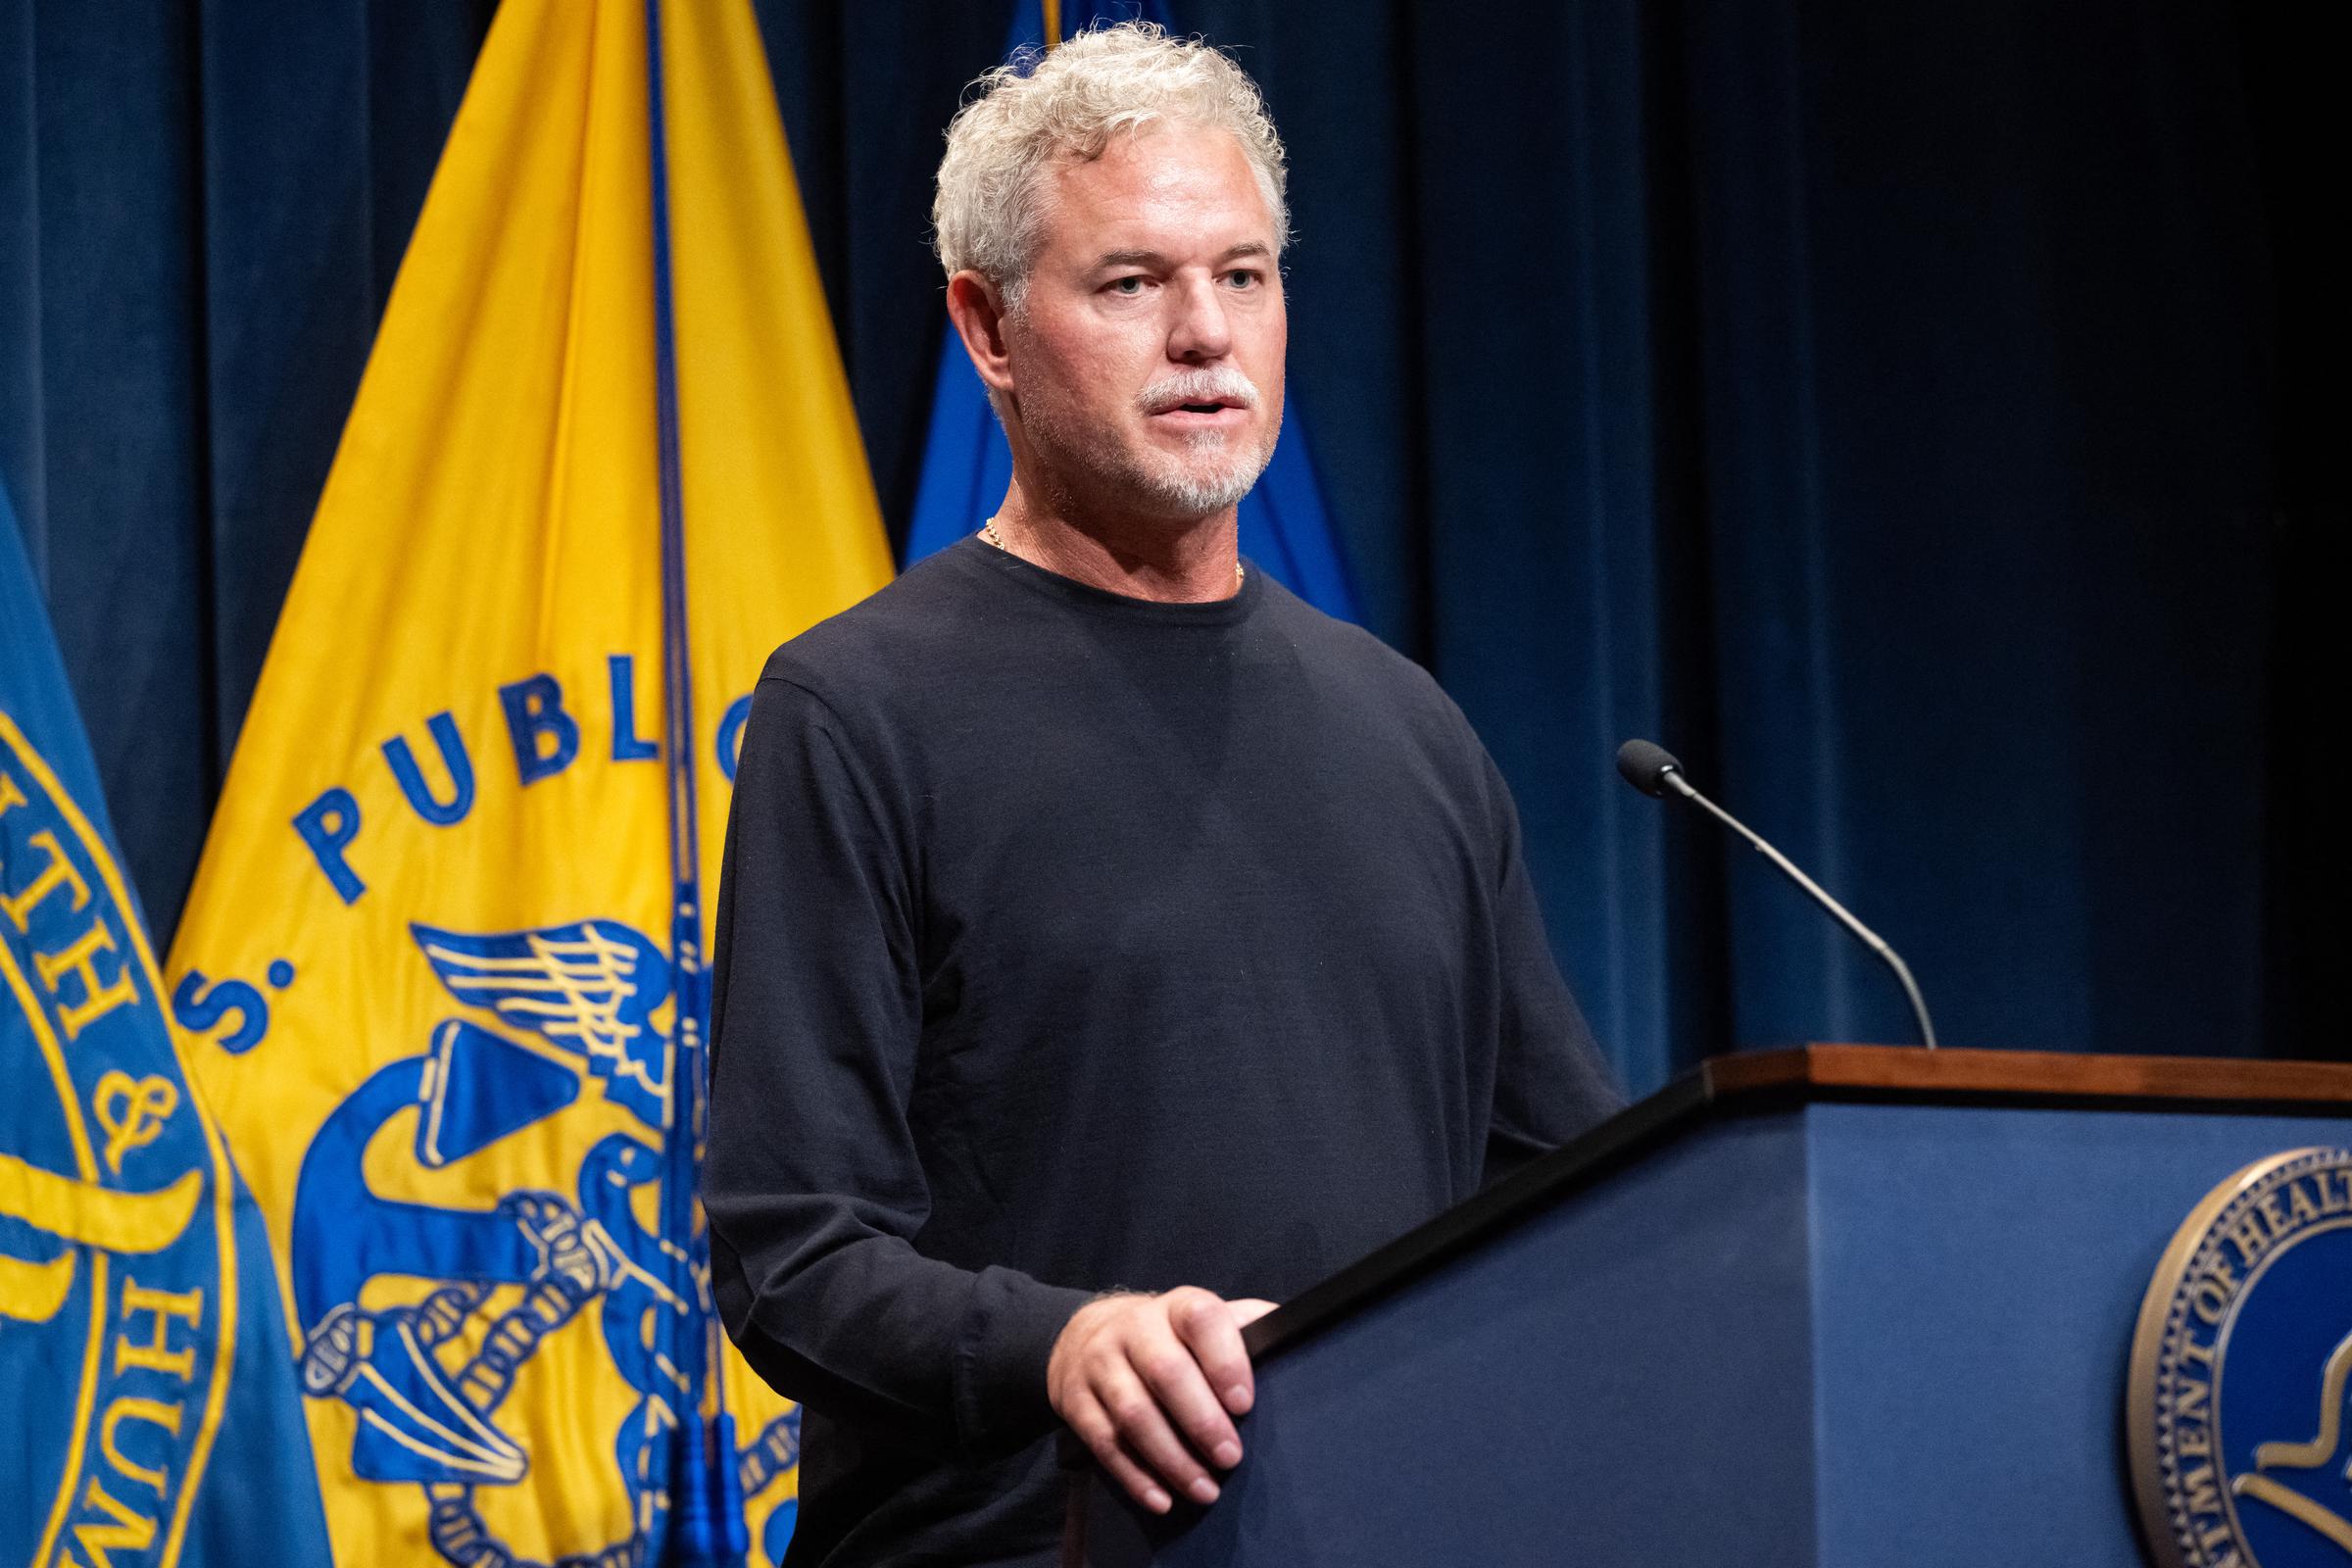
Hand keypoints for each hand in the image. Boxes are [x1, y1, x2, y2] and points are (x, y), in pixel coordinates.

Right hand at [1047, 1286, 1277, 1513]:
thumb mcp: (1202, 1319)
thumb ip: (1245, 1324)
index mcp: (1176, 1307)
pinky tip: (1163, 1498)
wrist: (1085, 1334)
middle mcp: (1134, 1329)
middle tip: (1231, 1458)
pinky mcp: (1076, 1401)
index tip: (1245, 1404)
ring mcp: (1100, 1364)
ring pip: (1134, 1414)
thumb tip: (1295, 1333)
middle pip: (1166, 1372)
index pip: (1201, 1320)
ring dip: (1172, 1458)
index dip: (1224, 1360)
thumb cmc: (1166, 1335)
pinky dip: (1135, 1476)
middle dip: (1202, 1421)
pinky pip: (1104, 1443)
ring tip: (1205, 1490)